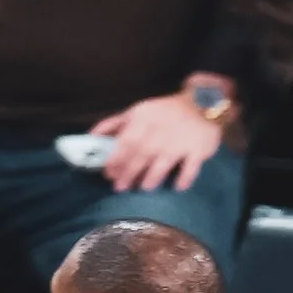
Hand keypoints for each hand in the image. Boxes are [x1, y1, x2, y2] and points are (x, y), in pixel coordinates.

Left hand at [92, 89, 226, 192]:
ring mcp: (180, 142)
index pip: (126, 141)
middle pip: (142, 154)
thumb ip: (113, 124)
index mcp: (142, 120)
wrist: (201, 104)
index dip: (116, 158)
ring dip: (153, 176)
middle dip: (129, 172)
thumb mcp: (136, 111)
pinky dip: (184, 177)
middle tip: (120, 187)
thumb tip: (91, 136)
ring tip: (144, 187)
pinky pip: (191, 166)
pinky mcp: (198, 150)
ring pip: (164, 161)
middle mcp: (160, 132)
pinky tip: (176, 187)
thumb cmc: (163, 112)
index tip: (107, 173)